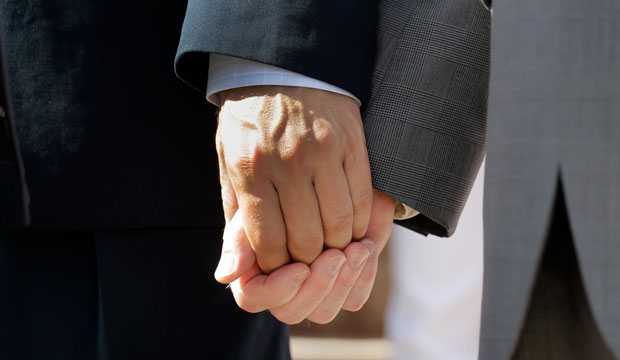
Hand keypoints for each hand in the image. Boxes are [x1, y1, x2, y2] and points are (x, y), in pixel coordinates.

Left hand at [215, 86, 371, 272]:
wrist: (280, 66)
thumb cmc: (249, 121)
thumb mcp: (228, 164)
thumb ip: (233, 219)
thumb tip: (229, 275)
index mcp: (250, 170)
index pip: (268, 242)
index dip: (276, 267)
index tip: (280, 267)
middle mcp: (287, 164)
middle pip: (306, 241)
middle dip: (307, 263)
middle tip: (307, 261)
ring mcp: (322, 153)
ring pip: (338, 226)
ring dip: (335, 247)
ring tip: (329, 245)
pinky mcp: (351, 145)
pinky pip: (362, 201)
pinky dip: (357, 224)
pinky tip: (348, 226)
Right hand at [215, 189, 395, 323]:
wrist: (331, 165)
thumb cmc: (286, 178)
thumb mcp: (261, 198)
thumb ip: (242, 237)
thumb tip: (225, 275)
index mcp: (253, 267)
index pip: (254, 298)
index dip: (277, 289)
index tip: (300, 267)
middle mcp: (282, 284)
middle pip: (290, 312)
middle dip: (316, 287)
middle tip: (337, 255)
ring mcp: (313, 287)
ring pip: (324, 311)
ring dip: (342, 283)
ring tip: (356, 248)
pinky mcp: (345, 284)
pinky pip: (354, 299)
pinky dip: (362, 276)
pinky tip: (365, 247)